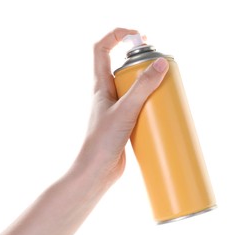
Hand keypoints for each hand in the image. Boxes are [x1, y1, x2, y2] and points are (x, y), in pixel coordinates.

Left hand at [81, 28, 168, 183]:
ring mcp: (116, 108)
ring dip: (148, 85)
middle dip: (141, 62)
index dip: (116, 36)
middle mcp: (107, 94)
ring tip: (164, 88)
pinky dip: (150, 104)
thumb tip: (160, 63)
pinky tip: (161, 110)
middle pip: (122, 67)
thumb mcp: (125, 110)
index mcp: (100, 86)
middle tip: (159, 65)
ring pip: (133, 88)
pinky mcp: (125, 122)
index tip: (137, 36)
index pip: (101, 50)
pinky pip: (139, 106)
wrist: (97, 170)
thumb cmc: (102, 141)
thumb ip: (142, 87)